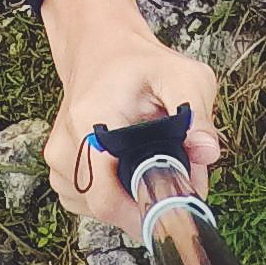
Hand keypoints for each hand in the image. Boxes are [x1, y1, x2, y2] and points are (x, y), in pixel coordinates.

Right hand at [37, 0, 221, 233]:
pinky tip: (130, 165)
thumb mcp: (181, 74)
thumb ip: (197, 111)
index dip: (147, 211)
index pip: (108, 197)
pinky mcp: (60, 171)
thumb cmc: (140, 66)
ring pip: (102, 210)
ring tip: (153, 160)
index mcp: (89, 122)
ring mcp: (58, 162)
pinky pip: (91, 204)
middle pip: (109, 209)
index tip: (179, 203)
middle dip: (148, 202)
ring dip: (133, 198)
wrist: (99, 53)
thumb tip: (207, 152)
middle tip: (178, 176)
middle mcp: (65, 147)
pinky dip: (116, 194)